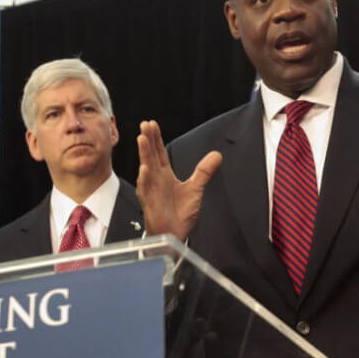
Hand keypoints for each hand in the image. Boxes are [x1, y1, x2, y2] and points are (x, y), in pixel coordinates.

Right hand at [136, 120, 221, 240]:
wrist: (176, 233)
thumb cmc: (180, 213)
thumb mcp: (195, 188)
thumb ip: (204, 171)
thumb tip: (216, 155)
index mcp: (165, 175)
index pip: (159, 152)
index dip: (156, 139)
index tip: (152, 124)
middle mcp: (156, 180)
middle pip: (151, 156)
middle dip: (148, 140)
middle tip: (146, 124)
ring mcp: (151, 190)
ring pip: (146, 169)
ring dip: (144, 154)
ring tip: (142, 139)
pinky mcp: (149, 204)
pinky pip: (145, 190)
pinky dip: (144, 180)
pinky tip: (144, 170)